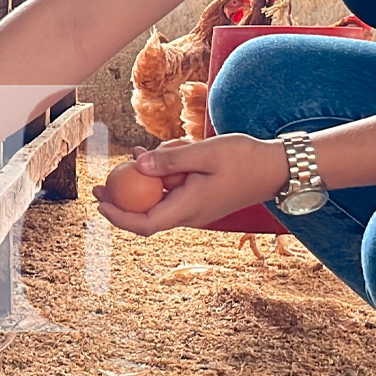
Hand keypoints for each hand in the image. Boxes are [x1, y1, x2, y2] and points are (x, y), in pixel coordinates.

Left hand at [93, 134, 287, 235]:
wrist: (277, 168)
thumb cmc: (245, 159)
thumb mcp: (205, 152)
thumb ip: (171, 159)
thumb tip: (138, 165)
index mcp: (189, 208)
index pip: (144, 224)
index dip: (118, 217)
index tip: (100, 204)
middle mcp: (190, 214)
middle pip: (146, 215)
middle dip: (120, 200)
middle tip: (98, 185)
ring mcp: (196, 208)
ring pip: (159, 198)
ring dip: (146, 179)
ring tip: (141, 151)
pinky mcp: (201, 198)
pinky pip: (173, 190)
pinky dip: (162, 175)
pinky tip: (157, 154)